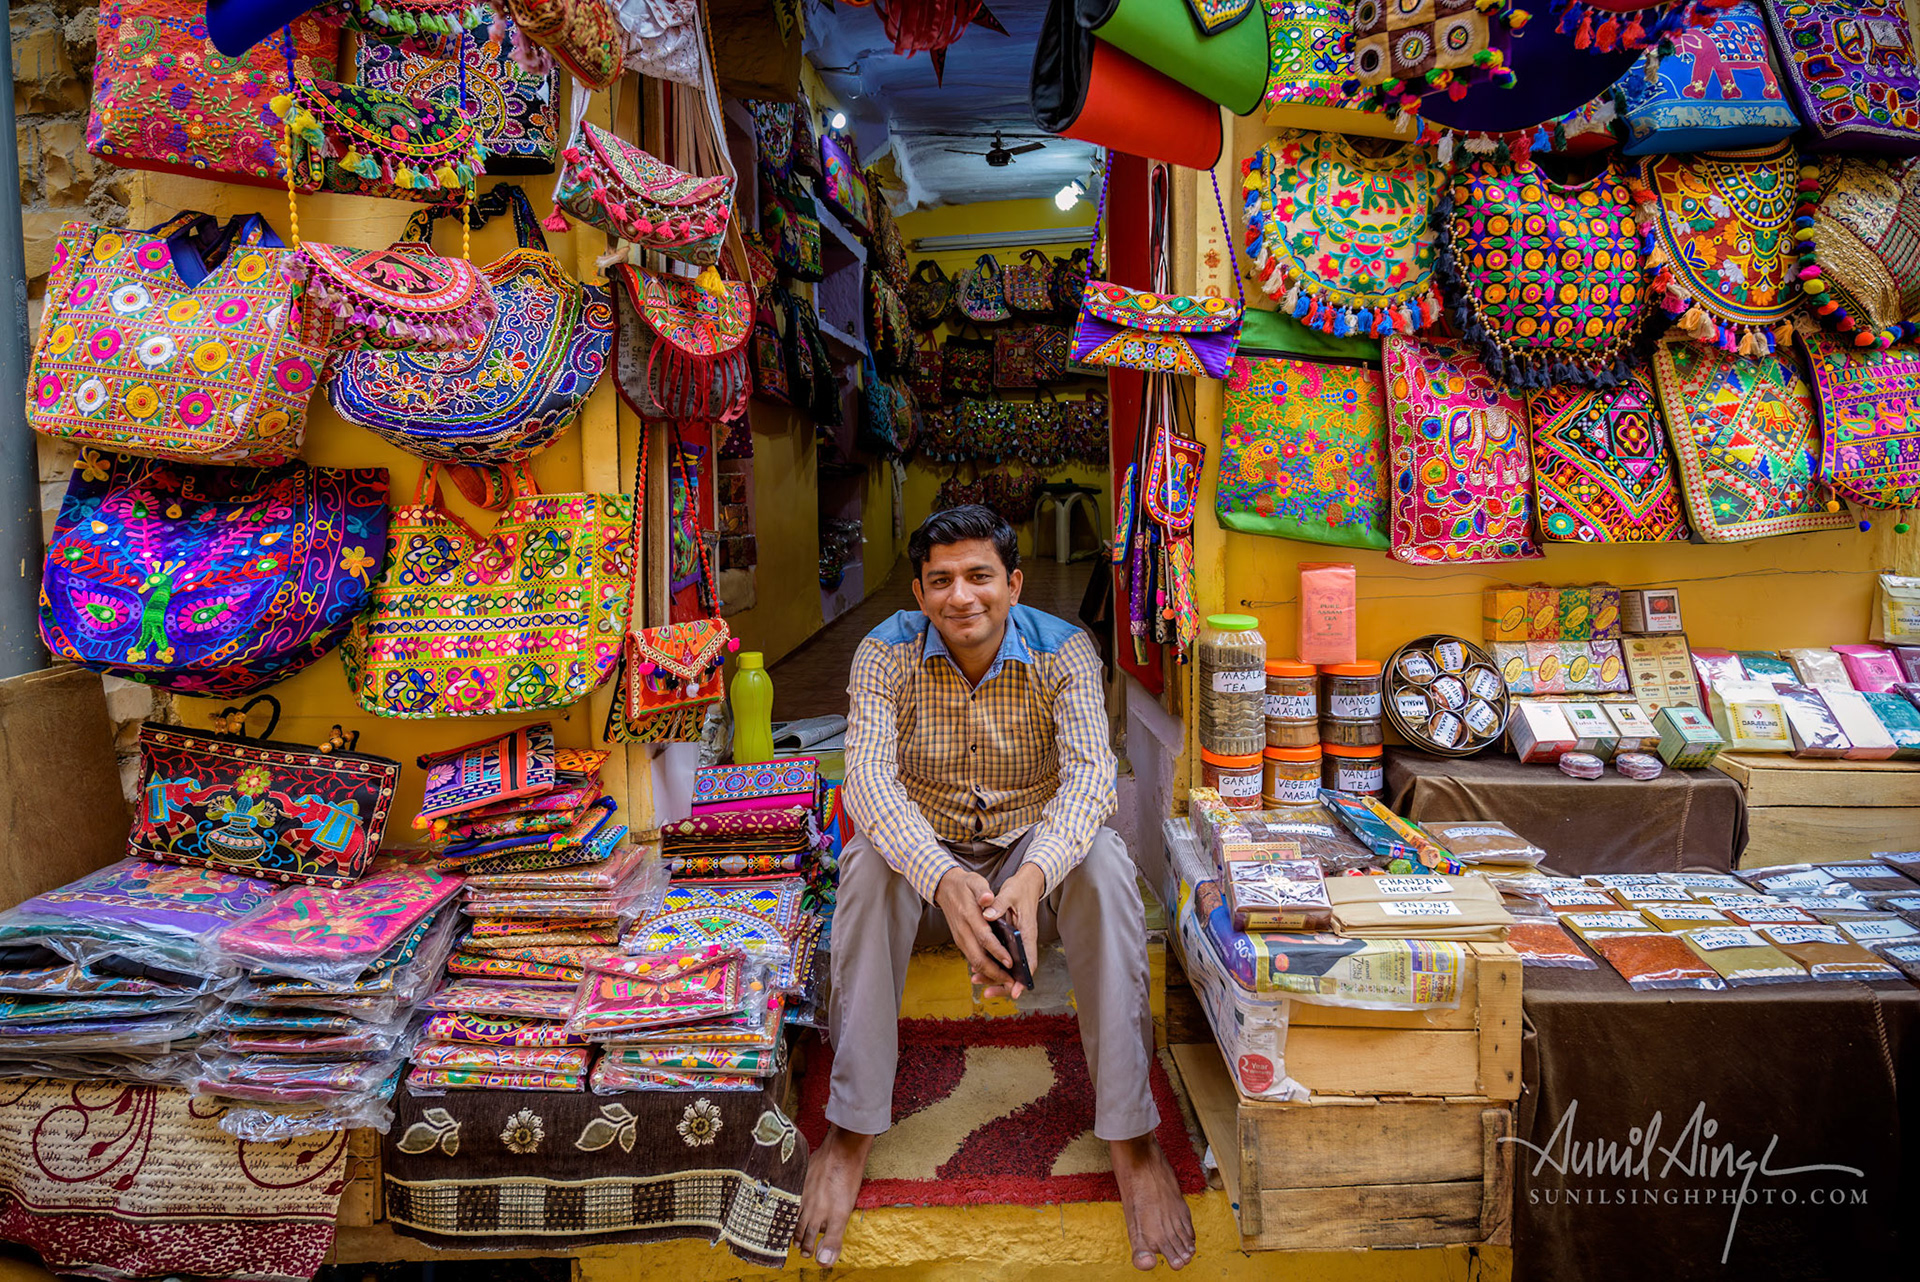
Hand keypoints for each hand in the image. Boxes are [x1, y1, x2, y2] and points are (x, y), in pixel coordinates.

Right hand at [935, 867, 1012, 989]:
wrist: (944, 887)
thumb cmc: (964, 885)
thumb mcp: (975, 881)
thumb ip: (982, 891)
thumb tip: (988, 898)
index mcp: (969, 915)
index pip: (985, 938)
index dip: (998, 951)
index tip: (1010, 962)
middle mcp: (963, 930)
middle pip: (978, 957)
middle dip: (994, 972)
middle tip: (1010, 981)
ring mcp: (960, 937)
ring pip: (974, 961)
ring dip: (989, 973)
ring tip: (1005, 981)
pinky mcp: (960, 940)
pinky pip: (972, 957)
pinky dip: (983, 968)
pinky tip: (995, 973)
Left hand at [980, 864, 1044, 999]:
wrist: (1027, 882)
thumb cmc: (1020, 889)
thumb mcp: (1009, 893)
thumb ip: (998, 905)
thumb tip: (987, 915)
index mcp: (1028, 932)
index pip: (1029, 961)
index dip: (1023, 979)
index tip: (1015, 992)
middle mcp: (1025, 941)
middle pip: (1019, 971)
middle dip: (1004, 984)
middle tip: (987, 993)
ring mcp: (1019, 942)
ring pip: (1010, 967)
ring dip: (995, 977)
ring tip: (977, 981)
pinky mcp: (1012, 940)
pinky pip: (1004, 959)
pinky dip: (993, 965)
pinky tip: (978, 969)